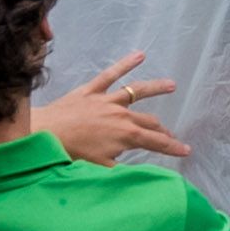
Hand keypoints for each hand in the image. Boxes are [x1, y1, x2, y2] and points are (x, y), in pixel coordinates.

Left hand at [31, 52, 191, 165]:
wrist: (43, 135)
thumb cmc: (70, 155)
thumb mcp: (101, 169)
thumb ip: (125, 170)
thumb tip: (146, 175)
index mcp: (126, 135)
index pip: (156, 141)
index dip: (173, 147)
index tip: (187, 150)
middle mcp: (122, 115)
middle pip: (149, 121)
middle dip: (163, 129)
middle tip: (172, 135)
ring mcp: (107, 100)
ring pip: (137, 91)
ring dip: (156, 89)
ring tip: (172, 86)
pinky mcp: (91, 91)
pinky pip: (110, 75)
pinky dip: (125, 64)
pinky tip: (140, 55)